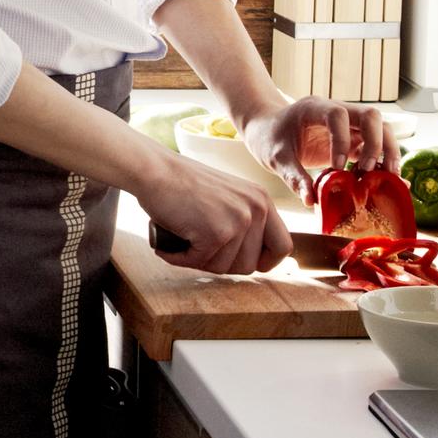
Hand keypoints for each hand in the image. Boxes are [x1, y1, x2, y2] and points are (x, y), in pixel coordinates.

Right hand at [135, 147, 291, 275]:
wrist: (154, 169)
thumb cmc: (181, 183)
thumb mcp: (227, 197)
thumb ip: (243, 220)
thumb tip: (253, 260)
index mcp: (262, 200)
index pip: (283, 246)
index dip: (264, 261)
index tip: (240, 260)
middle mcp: (256, 209)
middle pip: (250, 265)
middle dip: (222, 263)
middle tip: (199, 248)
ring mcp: (238, 221)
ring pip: (224, 268)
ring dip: (199, 260)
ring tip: (183, 240)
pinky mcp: (216, 233)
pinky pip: (199, 263)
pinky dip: (179, 258)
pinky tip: (169, 244)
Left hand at [240, 97, 398, 207]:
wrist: (267, 129)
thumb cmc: (269, 138)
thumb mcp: (275, 157)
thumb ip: (293, 177)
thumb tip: (311, 201)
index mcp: (314, 108)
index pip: (337, 114)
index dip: (342, 140)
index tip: (337, 167)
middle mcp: (336, 110)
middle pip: (370, 115)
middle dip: (376, 143)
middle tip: (369, 171)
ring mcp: (347, 124)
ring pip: (380, 127)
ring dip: (387, 151)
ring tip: (388, 177)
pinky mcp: (352, 139)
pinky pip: (375, 145)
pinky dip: (382, 161)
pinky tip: (385, 181)